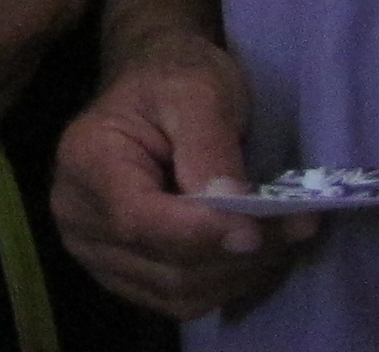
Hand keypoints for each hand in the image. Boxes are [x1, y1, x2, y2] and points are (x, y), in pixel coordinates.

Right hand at [50, 29, 309, 318]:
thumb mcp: (197, 93)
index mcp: (84, 160)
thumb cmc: (174, 77)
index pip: (138, 221)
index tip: (259, 229)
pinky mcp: (124, 274)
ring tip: (285, 235)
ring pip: (181, 293)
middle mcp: (77, 215)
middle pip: (165, 265)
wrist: (157, 83)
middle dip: (238, 254)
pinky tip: (254, 251)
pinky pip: (183, 301)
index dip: (200, 234)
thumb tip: (237, 216)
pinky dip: (228, 284)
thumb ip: (210, 151)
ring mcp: (97, 251)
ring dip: (242, 272)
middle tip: (301, 225)